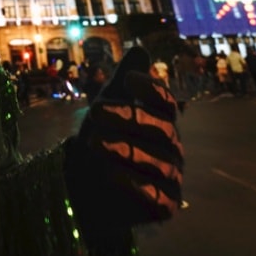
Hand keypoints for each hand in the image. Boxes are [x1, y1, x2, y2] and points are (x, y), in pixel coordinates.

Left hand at [68, 46, 184, 226]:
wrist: (84, 190)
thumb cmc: (99, 144)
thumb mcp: (106, 110)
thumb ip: (122, 84)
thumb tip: (141, 49)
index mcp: (161, 121)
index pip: (166, 102)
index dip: (152, 89)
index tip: (128, 79)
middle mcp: (171, 148)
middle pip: (160, 129)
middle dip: (129, 118)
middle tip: (96, 112)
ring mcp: (170, 178)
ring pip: (157, 161)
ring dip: (125, 150)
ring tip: (94, 142)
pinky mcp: (163, 206)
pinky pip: (156, 195)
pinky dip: (133, 184)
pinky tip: (109, 173)